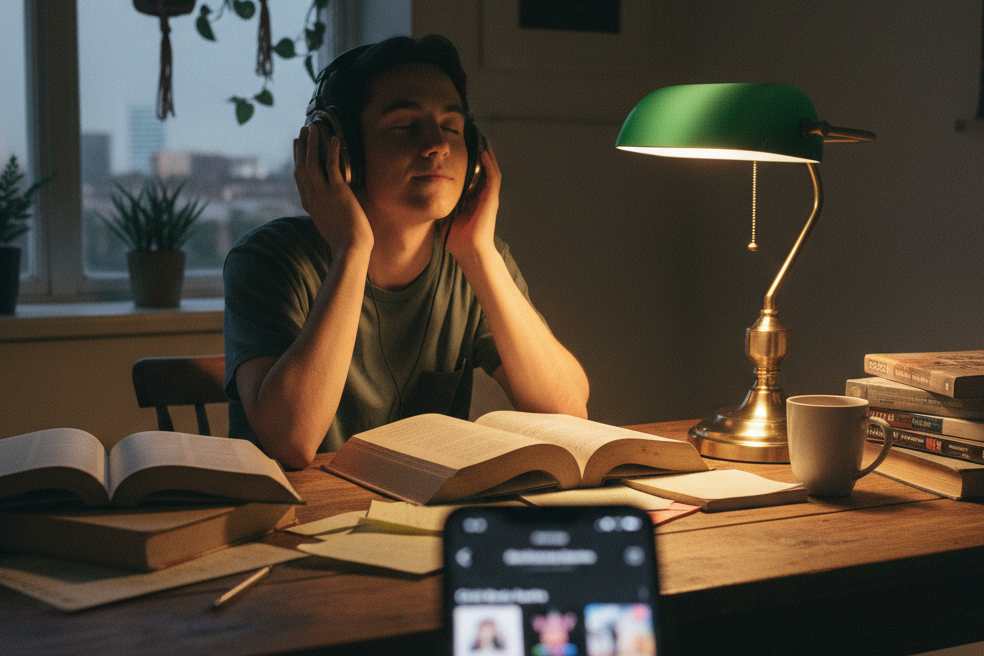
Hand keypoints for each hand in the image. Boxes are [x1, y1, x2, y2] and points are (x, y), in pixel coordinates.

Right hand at [293, 124, 372, 254]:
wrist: (350, 250)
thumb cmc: (345, 242)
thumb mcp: (329, 226)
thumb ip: (327, 213)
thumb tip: (332, 208)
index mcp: (309, 205)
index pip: (300, 178)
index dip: (298, 159)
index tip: (298, 146)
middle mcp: (312, 197)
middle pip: (302, 167)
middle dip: (301, 147)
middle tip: (302, 130)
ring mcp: (323, 194)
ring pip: (312, 163)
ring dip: (312, 143)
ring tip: (313, 127)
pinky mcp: (337, 192)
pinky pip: (331, 166)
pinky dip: (332, 151)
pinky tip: (334, 138)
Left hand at [442, 142, 500, 261]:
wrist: (469, 252)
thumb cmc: (457, 240)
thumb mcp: (443, 217)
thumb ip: (436, 207)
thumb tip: (420, 200)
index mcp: (472, 199)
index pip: (471, 174)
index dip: (467, 161)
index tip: (458, 148)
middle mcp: (482, 195)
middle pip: (482, 168)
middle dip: (478, 152)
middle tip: (472, 136)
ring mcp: (488, 197)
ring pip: (491, 169)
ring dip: (487, 154)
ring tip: (481, 138)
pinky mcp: (491, 199)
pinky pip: (493, 177)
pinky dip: (489, 164)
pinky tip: (483, 152)